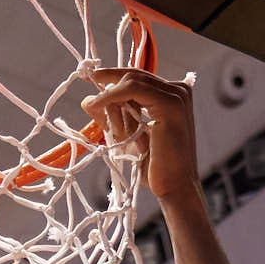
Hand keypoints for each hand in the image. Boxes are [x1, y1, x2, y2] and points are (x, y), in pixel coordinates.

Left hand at [82, 70, 199, 202]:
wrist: (174, 188)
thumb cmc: (155, 168)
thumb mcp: (129, 137)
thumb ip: (113, 117)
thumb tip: (88, 100)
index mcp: (172, 97)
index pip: (139, 79)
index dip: (114, 77)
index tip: (91, 79)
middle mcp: (178, 91)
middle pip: (135, 75)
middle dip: (108, 78)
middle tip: (86, 82)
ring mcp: (176, 96)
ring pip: (132, 81)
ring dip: (109, 94)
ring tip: (95, 108)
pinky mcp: (170, 105)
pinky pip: (133, 90)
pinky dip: (112, 95)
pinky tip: (98, 104)